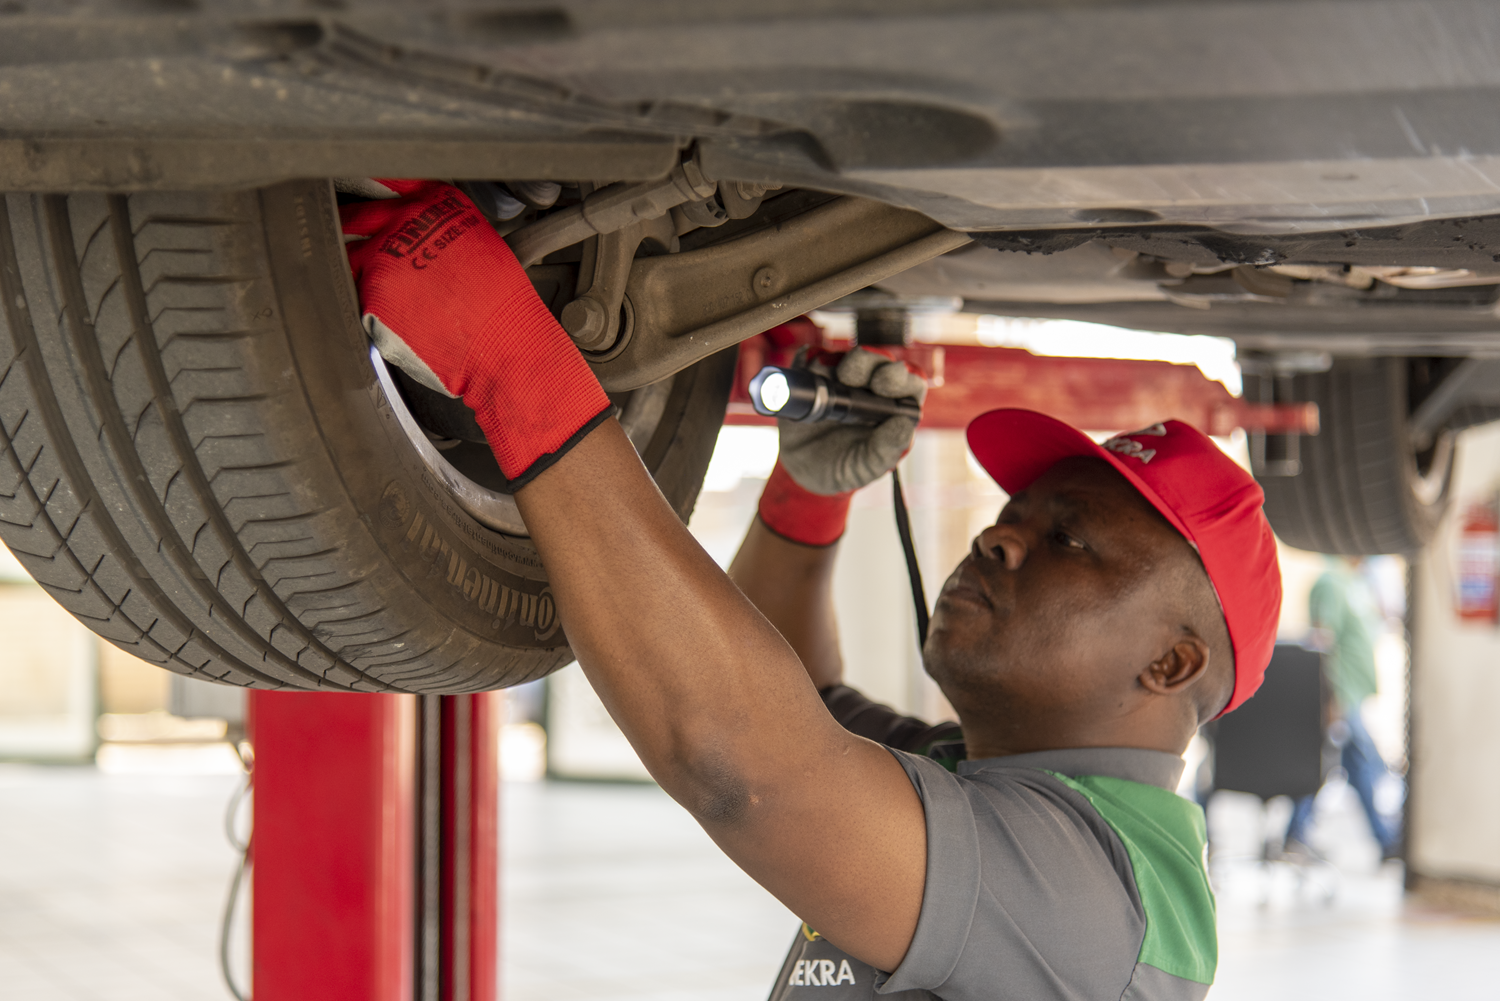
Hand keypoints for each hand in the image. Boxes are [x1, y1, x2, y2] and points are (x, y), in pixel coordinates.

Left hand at [340, 180, 609, 484]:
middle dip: (346, 225)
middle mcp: (406, 220)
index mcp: (437, 201)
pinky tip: (391, 319)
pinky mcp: (371, 294)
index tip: (358, 181)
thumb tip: (420, 234)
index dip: (370, 178)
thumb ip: (440, 228)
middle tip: (345, 237)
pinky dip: (364, 307)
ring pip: (346, 256)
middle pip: (356, 214)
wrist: (504, 345)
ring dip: (350, 269)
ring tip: (373, 291)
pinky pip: (354, 296)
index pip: (390, 175)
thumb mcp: (479, 243)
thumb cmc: (502, 304)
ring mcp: (384, 255)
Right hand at [778, 347, 926, 495]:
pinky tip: (808, 372)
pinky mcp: (815, 373)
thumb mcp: (863, 468)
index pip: (909, 384)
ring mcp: (842, 378)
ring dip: (841, 361)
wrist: (798, 470)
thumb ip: (884, 452)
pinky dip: (810, 359)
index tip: (884, 382)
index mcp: (892, 410)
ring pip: (849, 355)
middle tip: (853, 376)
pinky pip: (813, 355)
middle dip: (870, 363)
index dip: (901, 378)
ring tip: (829, 376)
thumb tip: (903, 426)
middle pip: (880, 362)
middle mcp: (871, 389)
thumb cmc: (841, 469)